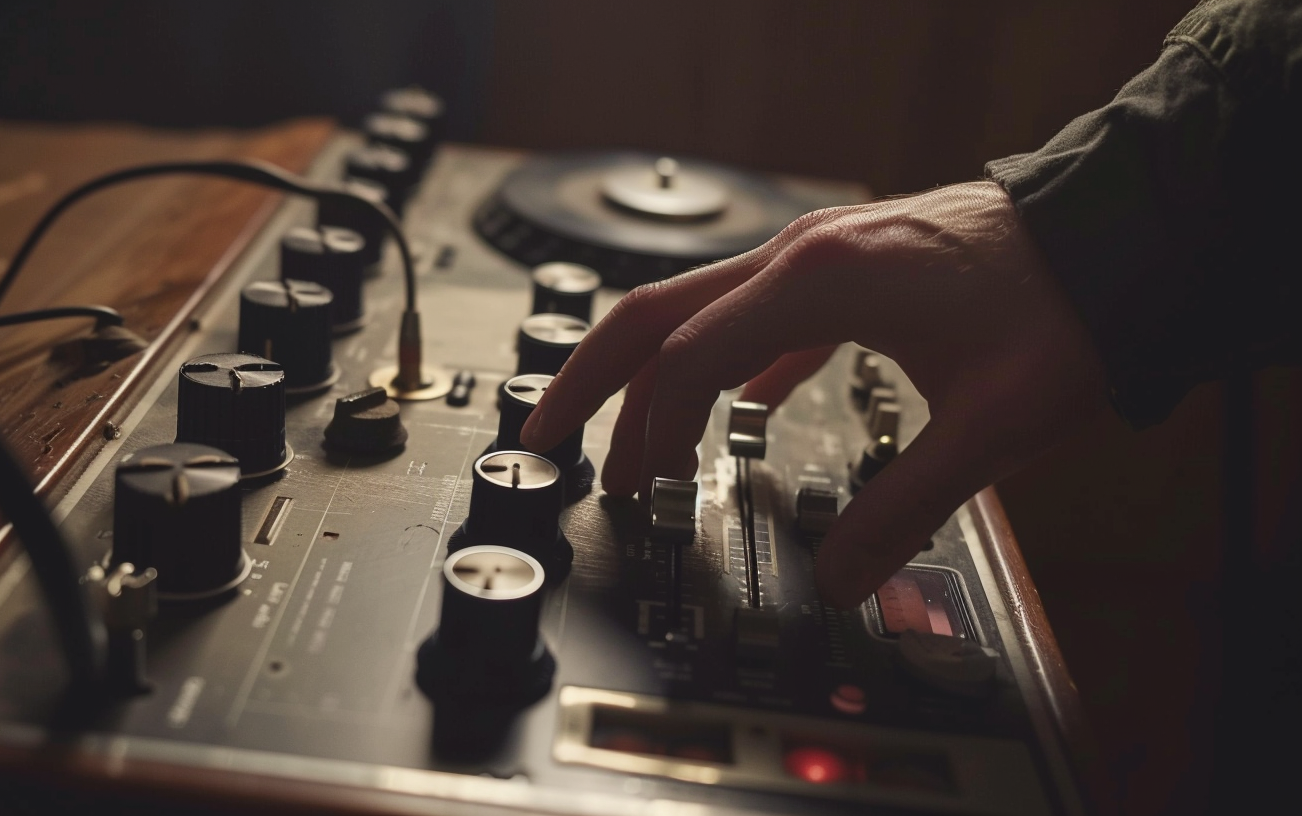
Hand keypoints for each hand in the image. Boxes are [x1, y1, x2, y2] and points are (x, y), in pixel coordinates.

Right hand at [521, 181, 1107, 607]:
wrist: (1124, 232)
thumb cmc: (1063, 309)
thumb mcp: (990, 425)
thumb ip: (904, 508)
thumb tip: (844, 581)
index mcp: (817, 282)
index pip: (684, 358)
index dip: (631, 423)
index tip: (606, 479)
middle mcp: (802, 254)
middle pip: (657, 314)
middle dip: (593, 379)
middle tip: (547, 438)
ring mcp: (821, 253)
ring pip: (701, 312)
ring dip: (660, 379)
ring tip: (643, 449)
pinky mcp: (847, 266)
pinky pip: (759, 314)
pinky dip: (730, 363)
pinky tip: (742, 405)